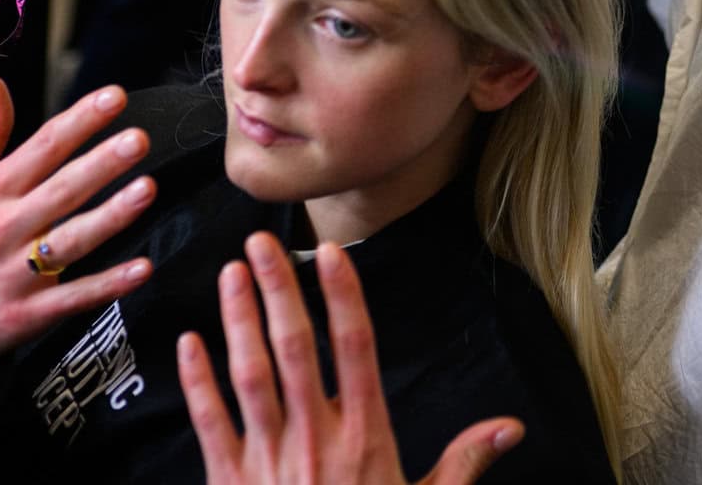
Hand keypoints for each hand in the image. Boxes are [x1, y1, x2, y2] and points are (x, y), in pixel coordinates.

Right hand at [0, 80, 156, 369]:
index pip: (42, 148)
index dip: (79, 121)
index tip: (115, 97)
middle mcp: (5, 228)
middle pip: (61, 190)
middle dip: (101, 164)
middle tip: (139, 139)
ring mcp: (16, 273)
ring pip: (71, 241)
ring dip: (111, 216)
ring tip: (147, 189)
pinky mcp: (28, 314)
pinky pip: (74, 297)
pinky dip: (108, 285)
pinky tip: (143, 268)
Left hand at [180, 234, 522, 484]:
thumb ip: (464, 463)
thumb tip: (512, 427)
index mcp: (365, 440)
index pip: (355, 350)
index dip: (343, 297)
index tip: (332, 254)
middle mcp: (315, 441)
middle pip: (294, 350)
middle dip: (278, 291)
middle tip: (262, 241)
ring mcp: (268, 461)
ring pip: (249, 377)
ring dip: (237, 321)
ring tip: (231, 272)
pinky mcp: (231, 483)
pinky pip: (211, 425)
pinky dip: (197, 383)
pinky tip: (189, 343)